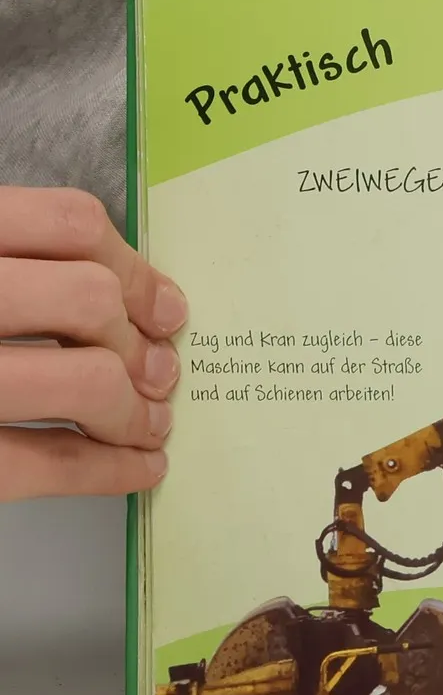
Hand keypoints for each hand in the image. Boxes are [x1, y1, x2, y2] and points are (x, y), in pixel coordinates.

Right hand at [0, 186, 184, 501]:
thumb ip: (22, 266)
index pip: (70, 223)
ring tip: (151, 423)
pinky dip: (108, 470)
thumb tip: (129, 300)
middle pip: (89, 297)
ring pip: (83, 379)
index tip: (168, 308)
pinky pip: (45, 463)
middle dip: (139, 341)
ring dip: (134, 409)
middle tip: (164, 371)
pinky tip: (138, 468)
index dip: (134, 268)